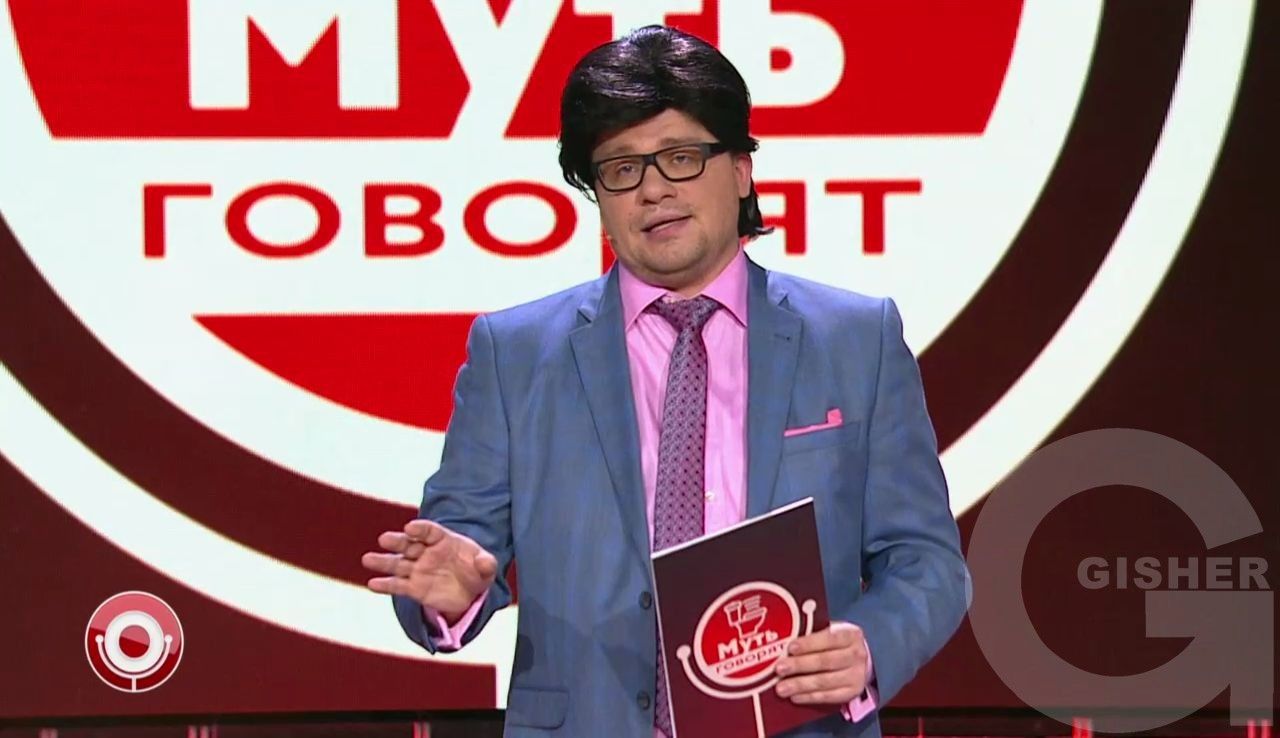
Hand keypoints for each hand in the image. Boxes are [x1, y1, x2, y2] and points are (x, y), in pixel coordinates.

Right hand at [362, 519, 497, 621]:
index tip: (410, 528)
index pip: (429, 531)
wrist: (470, 590)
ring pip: (398, 563)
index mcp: (443, 539)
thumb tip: (485, 563)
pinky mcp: (414, 587)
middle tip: (384, 539)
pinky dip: (385, 585)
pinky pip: (397, 585)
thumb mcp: (487, 567)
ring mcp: (418, 569)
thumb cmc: (477, 570)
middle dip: (397, 541)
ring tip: (368, 559)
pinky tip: (372, 584)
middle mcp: (426, 552)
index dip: (420, 529)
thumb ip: (486, 563)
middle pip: (408, 544)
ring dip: (383, 561)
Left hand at [773, 621, 868, 704]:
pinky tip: (795, 697)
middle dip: (800, 665)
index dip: (809, 643)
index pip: (829, 638)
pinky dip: (810, 697)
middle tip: (779, 669)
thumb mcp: (832, 632)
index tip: (790, 648)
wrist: (862, 661)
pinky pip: (828, 697)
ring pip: (825, 681)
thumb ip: (813, 635)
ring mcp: (856, 676)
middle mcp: (856, 655)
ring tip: (781, 688)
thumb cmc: (838, 643)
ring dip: (800, 685)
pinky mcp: (852, 693)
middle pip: (825, 661)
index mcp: (851, 635)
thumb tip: (783, 643)